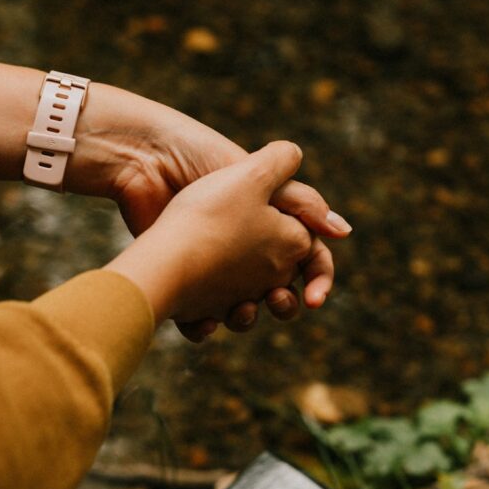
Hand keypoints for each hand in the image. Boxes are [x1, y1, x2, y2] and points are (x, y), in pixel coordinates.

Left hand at [65, 83, 350, 339]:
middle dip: (284, 303)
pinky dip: (204, 324)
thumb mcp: (257, 177)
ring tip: (239, 310)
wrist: (145, 164)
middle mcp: (247, 249)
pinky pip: (201, 316)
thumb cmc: (201, 165)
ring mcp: (215, 268)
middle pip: (280, 290)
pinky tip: (201, 319)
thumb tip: (344, 230)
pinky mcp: (183, 278)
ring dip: (248, 317)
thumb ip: (301, 199)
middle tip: (275, 300)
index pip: (308, 258)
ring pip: (243, 310)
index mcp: (270, 224)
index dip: (318, 279)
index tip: (314, 298)